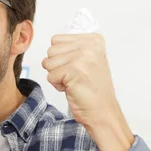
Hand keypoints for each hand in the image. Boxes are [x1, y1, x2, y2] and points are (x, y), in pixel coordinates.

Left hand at [42, 33, 133, 150]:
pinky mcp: (74, 71)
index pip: (56, 40)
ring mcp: (82, 57)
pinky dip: (57, 85)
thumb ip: (72, 49)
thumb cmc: (92, 88)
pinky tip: (72, 88)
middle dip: (57, 66)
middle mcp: (90, 45)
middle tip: (75, 76)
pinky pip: (50, 76)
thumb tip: (51, 45)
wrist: (102, 110)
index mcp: (94, 39)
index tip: (77, 68)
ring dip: (57, 76)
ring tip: (74, 81)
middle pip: (50, 51)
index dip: (61, 57)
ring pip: (48, 63)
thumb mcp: (87, 60)